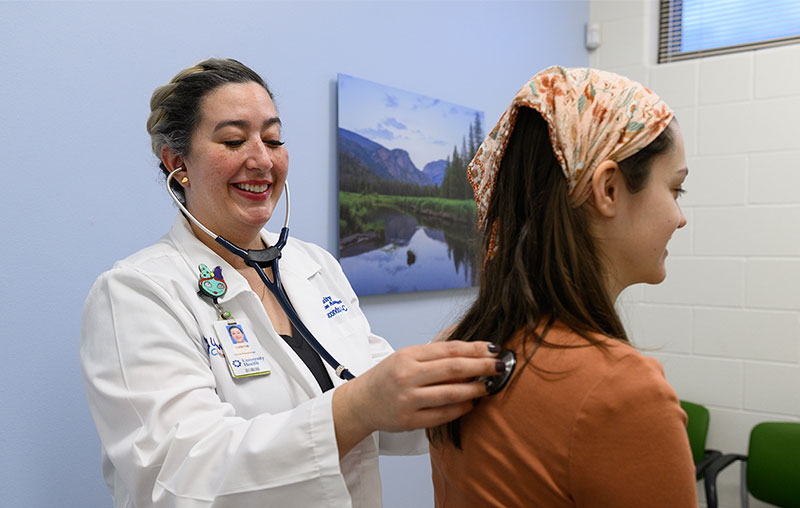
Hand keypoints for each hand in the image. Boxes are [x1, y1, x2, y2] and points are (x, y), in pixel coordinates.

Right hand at [332, 341, 501, 455]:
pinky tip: (471, 404)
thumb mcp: (405, 356)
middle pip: (453, 369)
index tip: (493, 349)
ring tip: (488, 385)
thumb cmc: (387, 377)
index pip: (448, 349)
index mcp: (407, 356)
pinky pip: (443, 415)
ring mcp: (408, 400)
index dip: (474, 348)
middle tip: (500, 366)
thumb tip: (471, 348)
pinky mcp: (409, 420)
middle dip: (481, 366)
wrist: (360, 402)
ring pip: (450, 394)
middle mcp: (407, 376)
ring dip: (474, 389)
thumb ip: (435, 353)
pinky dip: (461, 409)